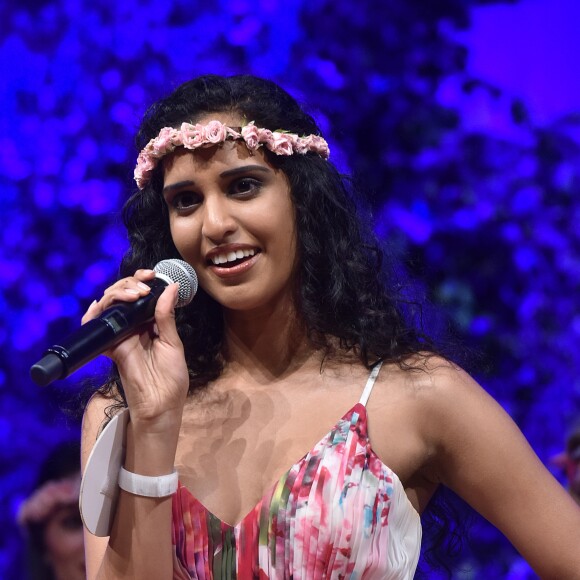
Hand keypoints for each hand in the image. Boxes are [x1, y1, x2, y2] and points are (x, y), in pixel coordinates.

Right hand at [82, 269, 188, 430]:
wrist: (160, 405)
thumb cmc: (172, 378)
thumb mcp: (173, 343)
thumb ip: (166, 316)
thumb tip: (172, 288)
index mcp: (152, 322)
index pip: (142, 294)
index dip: (143, 280)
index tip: (152, 274)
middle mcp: (134, 326)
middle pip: (123, 294)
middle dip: (130, 284)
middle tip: (143, 288)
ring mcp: (120, 335)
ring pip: (109, 304)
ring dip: (118, 293)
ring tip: (134, 295)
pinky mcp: (109, 347)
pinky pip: (95, 327)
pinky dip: (93, 314)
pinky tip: (99, 305)